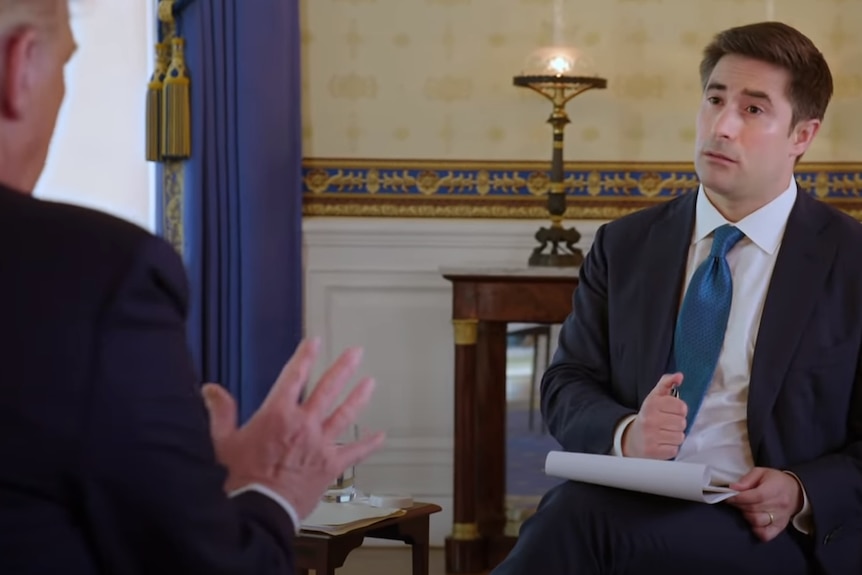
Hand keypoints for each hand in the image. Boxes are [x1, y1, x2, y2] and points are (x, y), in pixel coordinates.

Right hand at [201, 337, 384, 518]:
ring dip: (358, 397)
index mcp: (277, 414)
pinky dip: (368, 444)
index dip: (305, 357)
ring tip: (370, 383)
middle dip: (342, 368)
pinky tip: (380, 436)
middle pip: (327, 389)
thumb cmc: (238, 480)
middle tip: (356, 353)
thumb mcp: (222, 442)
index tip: (315, 342)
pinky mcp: (330, 466)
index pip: (294, 376)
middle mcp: (303, 424)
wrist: (258, 511)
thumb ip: (220, 412)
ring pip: (344, 415)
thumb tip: (211, 390)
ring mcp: (320, 445)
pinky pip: (354, 453)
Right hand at [621, 373, 686, 458]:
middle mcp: (650, 420)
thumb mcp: (654, 397)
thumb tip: (679, 376)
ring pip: (680, 437)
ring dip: (674, 436)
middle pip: (682, 423)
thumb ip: (667, 383)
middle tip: (666, 423)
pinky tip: (661, 443)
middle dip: (677, 423)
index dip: (679, 410)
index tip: (670, 411)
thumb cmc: (648, 416)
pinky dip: (670, 447)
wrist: (631, 438)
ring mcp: (651, 436)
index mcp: (651, 404)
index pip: (682, 407)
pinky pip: (674, 449)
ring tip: (664, 433)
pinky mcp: (653, 452)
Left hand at [726, 468, 803, 541]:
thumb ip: (746, 480)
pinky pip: (766, 535)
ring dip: (746, 515)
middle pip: (753, 508)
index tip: (728, 497)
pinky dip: (756, 530)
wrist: (796, 492)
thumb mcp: (761, 472)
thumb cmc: (776, 481)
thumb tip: (733, 488)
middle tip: (734, 501)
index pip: (754, 496)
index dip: (738, 498)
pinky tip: (752, 523)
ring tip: (744, 509)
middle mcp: (779, 505)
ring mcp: (780, 518)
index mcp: (774, 489)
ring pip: (757, 521)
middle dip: (739, 505)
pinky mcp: (780, 527)